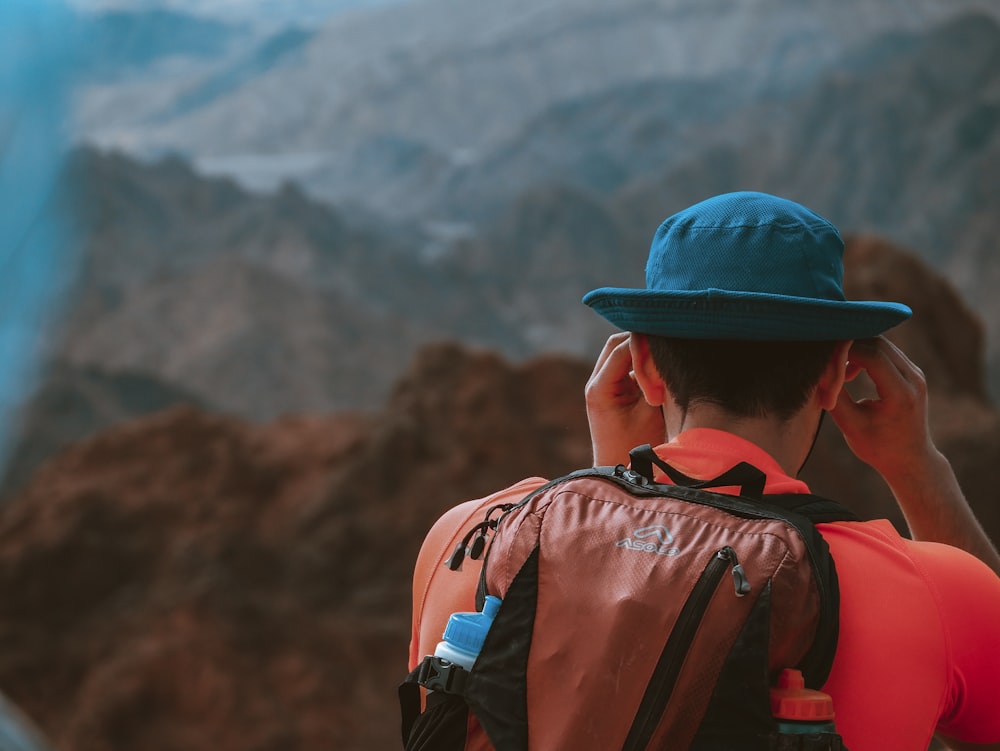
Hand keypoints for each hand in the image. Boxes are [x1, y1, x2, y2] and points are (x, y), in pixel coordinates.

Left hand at [585, 333, 665, 466]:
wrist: (618, 470)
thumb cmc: (635, 446)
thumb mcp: (650, 412)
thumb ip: (654, 380)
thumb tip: (665, 353)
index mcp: (599, 388)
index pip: (622, 349)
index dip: (646, 342)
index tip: (668, 345)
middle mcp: (595, 382)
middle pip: (616, 344)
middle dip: (641, 340)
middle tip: (666, 345)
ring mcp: (601, 385)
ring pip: (620, 352)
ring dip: (640, 350)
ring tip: (663, 356)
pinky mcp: (612, 390)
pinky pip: (625, 365)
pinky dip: (640, 362)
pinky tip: (658, 366)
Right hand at [828, 336, 935, 482]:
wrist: (909, 460)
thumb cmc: (877, 447)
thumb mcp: (850, 425)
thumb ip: (836, 395)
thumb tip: (818, 368)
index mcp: (901, 394)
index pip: (872, 355)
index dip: (844, 352)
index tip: (823, 362)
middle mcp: (914, 378)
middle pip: (877, 343)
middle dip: (848, 348)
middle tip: (827, 364)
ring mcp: (915, 373)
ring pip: (881, 344)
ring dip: (856, 351)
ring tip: (839, 374)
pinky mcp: (911, 372)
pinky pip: (885, 352)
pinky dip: (864, 356)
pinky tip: (850, 373)